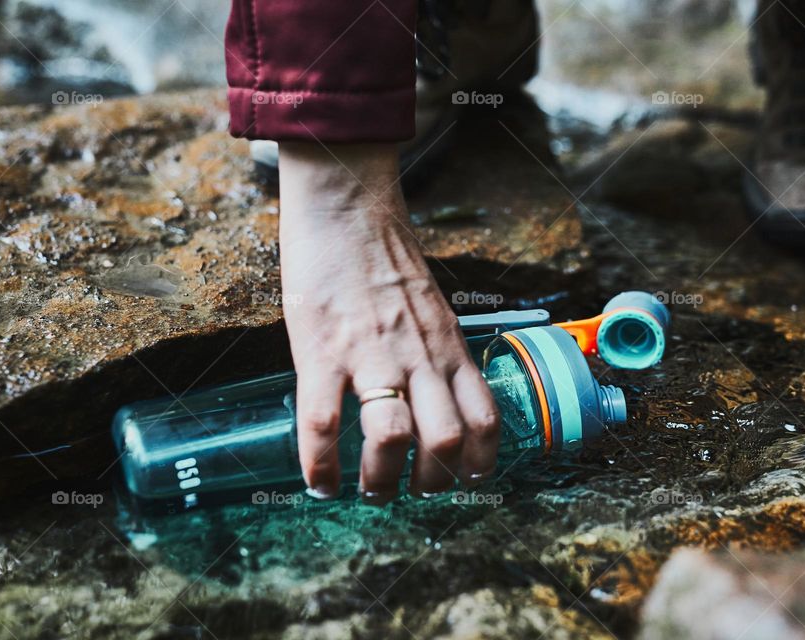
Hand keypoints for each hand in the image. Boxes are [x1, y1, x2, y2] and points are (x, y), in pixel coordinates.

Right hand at [277, 142, 499, 503]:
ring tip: (370, 492)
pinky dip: (321, 466)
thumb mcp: (431, 308)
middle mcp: (421, 357)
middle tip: (411, 491)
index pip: (485, 418)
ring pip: (392, 438)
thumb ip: (436, 351)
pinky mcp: (325, 350)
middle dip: (430, 482)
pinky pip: (323, 423)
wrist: (347, 210)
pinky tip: (320, 484)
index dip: (480, 462)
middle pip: (443, 441)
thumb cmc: (387, 258)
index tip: (463, 479)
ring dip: (382, 481)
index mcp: (449, 347)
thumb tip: (432, 394)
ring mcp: (373, 355)